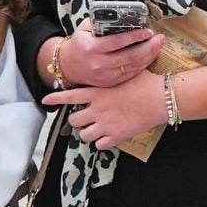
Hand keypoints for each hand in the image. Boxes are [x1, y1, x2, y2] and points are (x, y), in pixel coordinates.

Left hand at [43, 72, 166, 150]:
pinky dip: (102, 142)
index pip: (69, 96)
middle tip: (86, 118)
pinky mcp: (116, 136)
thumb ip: (112, 73)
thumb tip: (112, 61)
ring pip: (84, 135)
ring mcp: (105, 124)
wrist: (161, 98)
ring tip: (98, 128)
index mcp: (97, 92)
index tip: (45, 100)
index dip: (55, 99)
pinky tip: (109, 136)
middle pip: (73, 121)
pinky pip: (99, 145)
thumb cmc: (146, 82)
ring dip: (88, 132)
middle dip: (77, 120)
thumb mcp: (125, 72)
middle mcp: (97, 109)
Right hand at [57, 18, 164, 87]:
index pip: (117, 42)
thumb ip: (100, 22)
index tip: (148, 31)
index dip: (135, 36)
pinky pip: (130, 75)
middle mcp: (98, 64)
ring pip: (132, 67)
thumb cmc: (80, 43)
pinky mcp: (110, 83)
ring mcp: (104, 76)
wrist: (70, 66)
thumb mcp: (84, 28)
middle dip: (148, 47)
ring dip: (148, 57)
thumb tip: (122, 16)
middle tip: (160, 39)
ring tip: (159, 46)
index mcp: (91, 48)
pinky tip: (150, 57)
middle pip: (129, 57)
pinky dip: (142, 66)